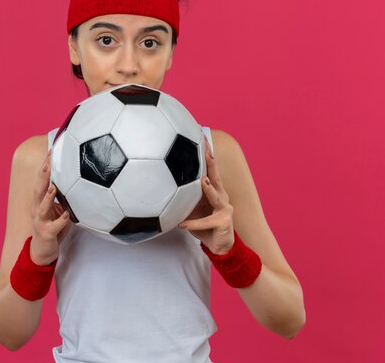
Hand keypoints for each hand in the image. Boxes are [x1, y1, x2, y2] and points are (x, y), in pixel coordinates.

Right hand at [30, 149, 71, 264]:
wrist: (42, 252)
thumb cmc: (53, 227)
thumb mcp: (59, 209)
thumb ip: (66, 197)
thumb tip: (81, 181)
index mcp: (41, 201)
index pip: (43, 179)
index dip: (47, 164)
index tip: (53, 149)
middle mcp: (38, 208)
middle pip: (39, 188)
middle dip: (44, 174)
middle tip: (49, 161)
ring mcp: (40, 220)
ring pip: (42, 206)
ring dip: (48, 196)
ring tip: (54, 186)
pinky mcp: (46, 233)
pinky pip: (55, 226)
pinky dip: (61, 220)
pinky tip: (68, 215)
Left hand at [178, 135, 235, 254]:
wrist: (219, 246)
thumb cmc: (204, 226)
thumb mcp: (191, 210)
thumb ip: (182, 199)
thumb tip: (160, 188)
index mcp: (213, 190)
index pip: (208, 169)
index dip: (205, 154)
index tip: (200, 137)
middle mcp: (222, 195)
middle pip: (216, 176)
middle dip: (211, 162)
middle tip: (206, 150)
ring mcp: (225, 208)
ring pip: (216, 196)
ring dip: (209, 189)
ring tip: (202, 182)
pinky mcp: (224, 222)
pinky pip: (205, 222)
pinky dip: (193, 223)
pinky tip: (182, 225)